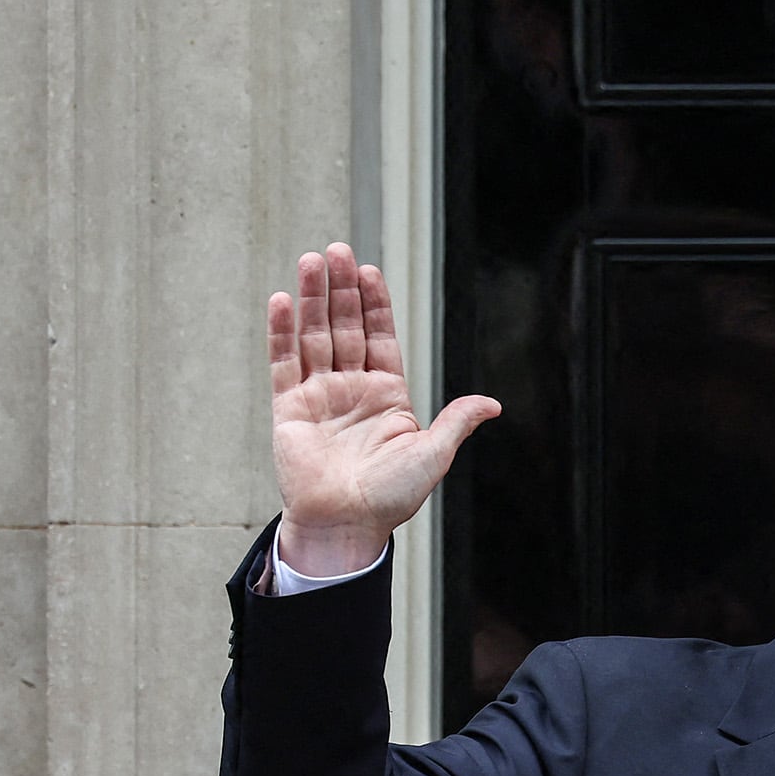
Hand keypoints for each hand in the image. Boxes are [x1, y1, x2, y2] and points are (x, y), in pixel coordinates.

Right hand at [268, 243, 500, 578]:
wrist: (347, 525)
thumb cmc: (391, 496)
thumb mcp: (433, 454)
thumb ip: (456, 421)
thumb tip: (493, 404)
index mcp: (388, 395)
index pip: (380, 337)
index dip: (375, 304)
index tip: (371, 271)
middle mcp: (352, 389)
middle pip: (345, 328)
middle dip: (342, 290)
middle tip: (337, 251)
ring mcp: (319, 396)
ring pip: (314, 336)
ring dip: (312, 299)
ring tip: (311, 261)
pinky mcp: (289, 408)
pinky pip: (284, 362)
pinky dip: (282, 331)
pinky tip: (283, 300)